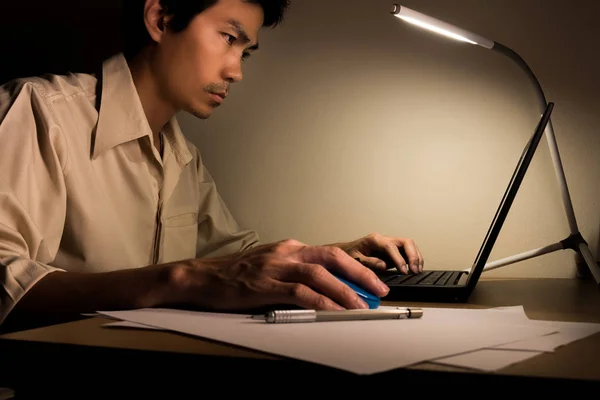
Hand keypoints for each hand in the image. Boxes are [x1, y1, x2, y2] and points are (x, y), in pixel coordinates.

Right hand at [168, 239, 390, 311]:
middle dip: (360, 273)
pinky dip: (321, 302)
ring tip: (362, 305)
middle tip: (379, 289)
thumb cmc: (234, 275)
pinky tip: (334, 312)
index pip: (330, 254)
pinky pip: (300, 292)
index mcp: (289, 248)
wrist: (201, 278)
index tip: (371, 282)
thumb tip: (322, 289)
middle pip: (332, 258)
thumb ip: (293, 272)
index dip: (355, 267)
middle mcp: (286, 253)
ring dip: (345, 290)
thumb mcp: (269, 266)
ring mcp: (276, 267)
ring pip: (320, 274)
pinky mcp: (265, 285)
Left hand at [333, 233, 422, 273]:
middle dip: (413, 256)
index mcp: (374, 239)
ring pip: (409, 245)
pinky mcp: (394, 250)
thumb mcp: (355, 259)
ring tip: (417, 270)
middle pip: (405, 242)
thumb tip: (384, 265)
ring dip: (416, 257)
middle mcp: (384, 239)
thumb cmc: (349, 254)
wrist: (346, 251)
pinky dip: (414, 259)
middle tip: (414, 270)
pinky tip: (415, 268)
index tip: (404, 271)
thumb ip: (369, 262)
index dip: (399, 259)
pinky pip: (408, 251)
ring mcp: (390, 243)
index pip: (391, 246)